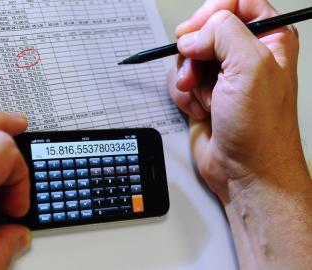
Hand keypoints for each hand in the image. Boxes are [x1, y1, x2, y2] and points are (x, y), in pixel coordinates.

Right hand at [167, 0, 308, 200]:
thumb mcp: (250, 67)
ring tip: (205, 99)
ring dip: (189, 79)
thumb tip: (194, 36)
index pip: (238, 2)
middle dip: (195, 53)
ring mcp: (222, 76)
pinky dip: (184, 96)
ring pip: (188, 57)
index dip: (213, 12)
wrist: (245, 171)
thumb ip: (223, 32)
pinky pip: (180, 81)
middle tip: (198, 70)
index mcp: (269, 39)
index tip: (197, 30)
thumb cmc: (260, 129)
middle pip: (205, 30)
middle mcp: (244, 56)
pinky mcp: (204, 94)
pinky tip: (200, 110)